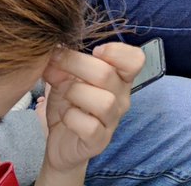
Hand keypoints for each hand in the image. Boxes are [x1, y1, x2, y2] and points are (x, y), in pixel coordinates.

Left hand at [40, 45, 142, 176]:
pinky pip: (90, 127)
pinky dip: (72, 117)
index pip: (135, 60)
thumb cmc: (69, 103)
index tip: (95, 50)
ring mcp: (112, 121)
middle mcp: (122, 98)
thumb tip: (55, 52)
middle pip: (107, 74)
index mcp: (119, 78)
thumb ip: (62, 65)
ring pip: (104, 102)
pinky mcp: (99, 141)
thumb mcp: (64, 79)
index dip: (117, 51)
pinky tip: (64, 115)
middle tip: (55, 61)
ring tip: (63, 94)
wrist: (59, 141)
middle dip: (77, 64)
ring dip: (76, 92)